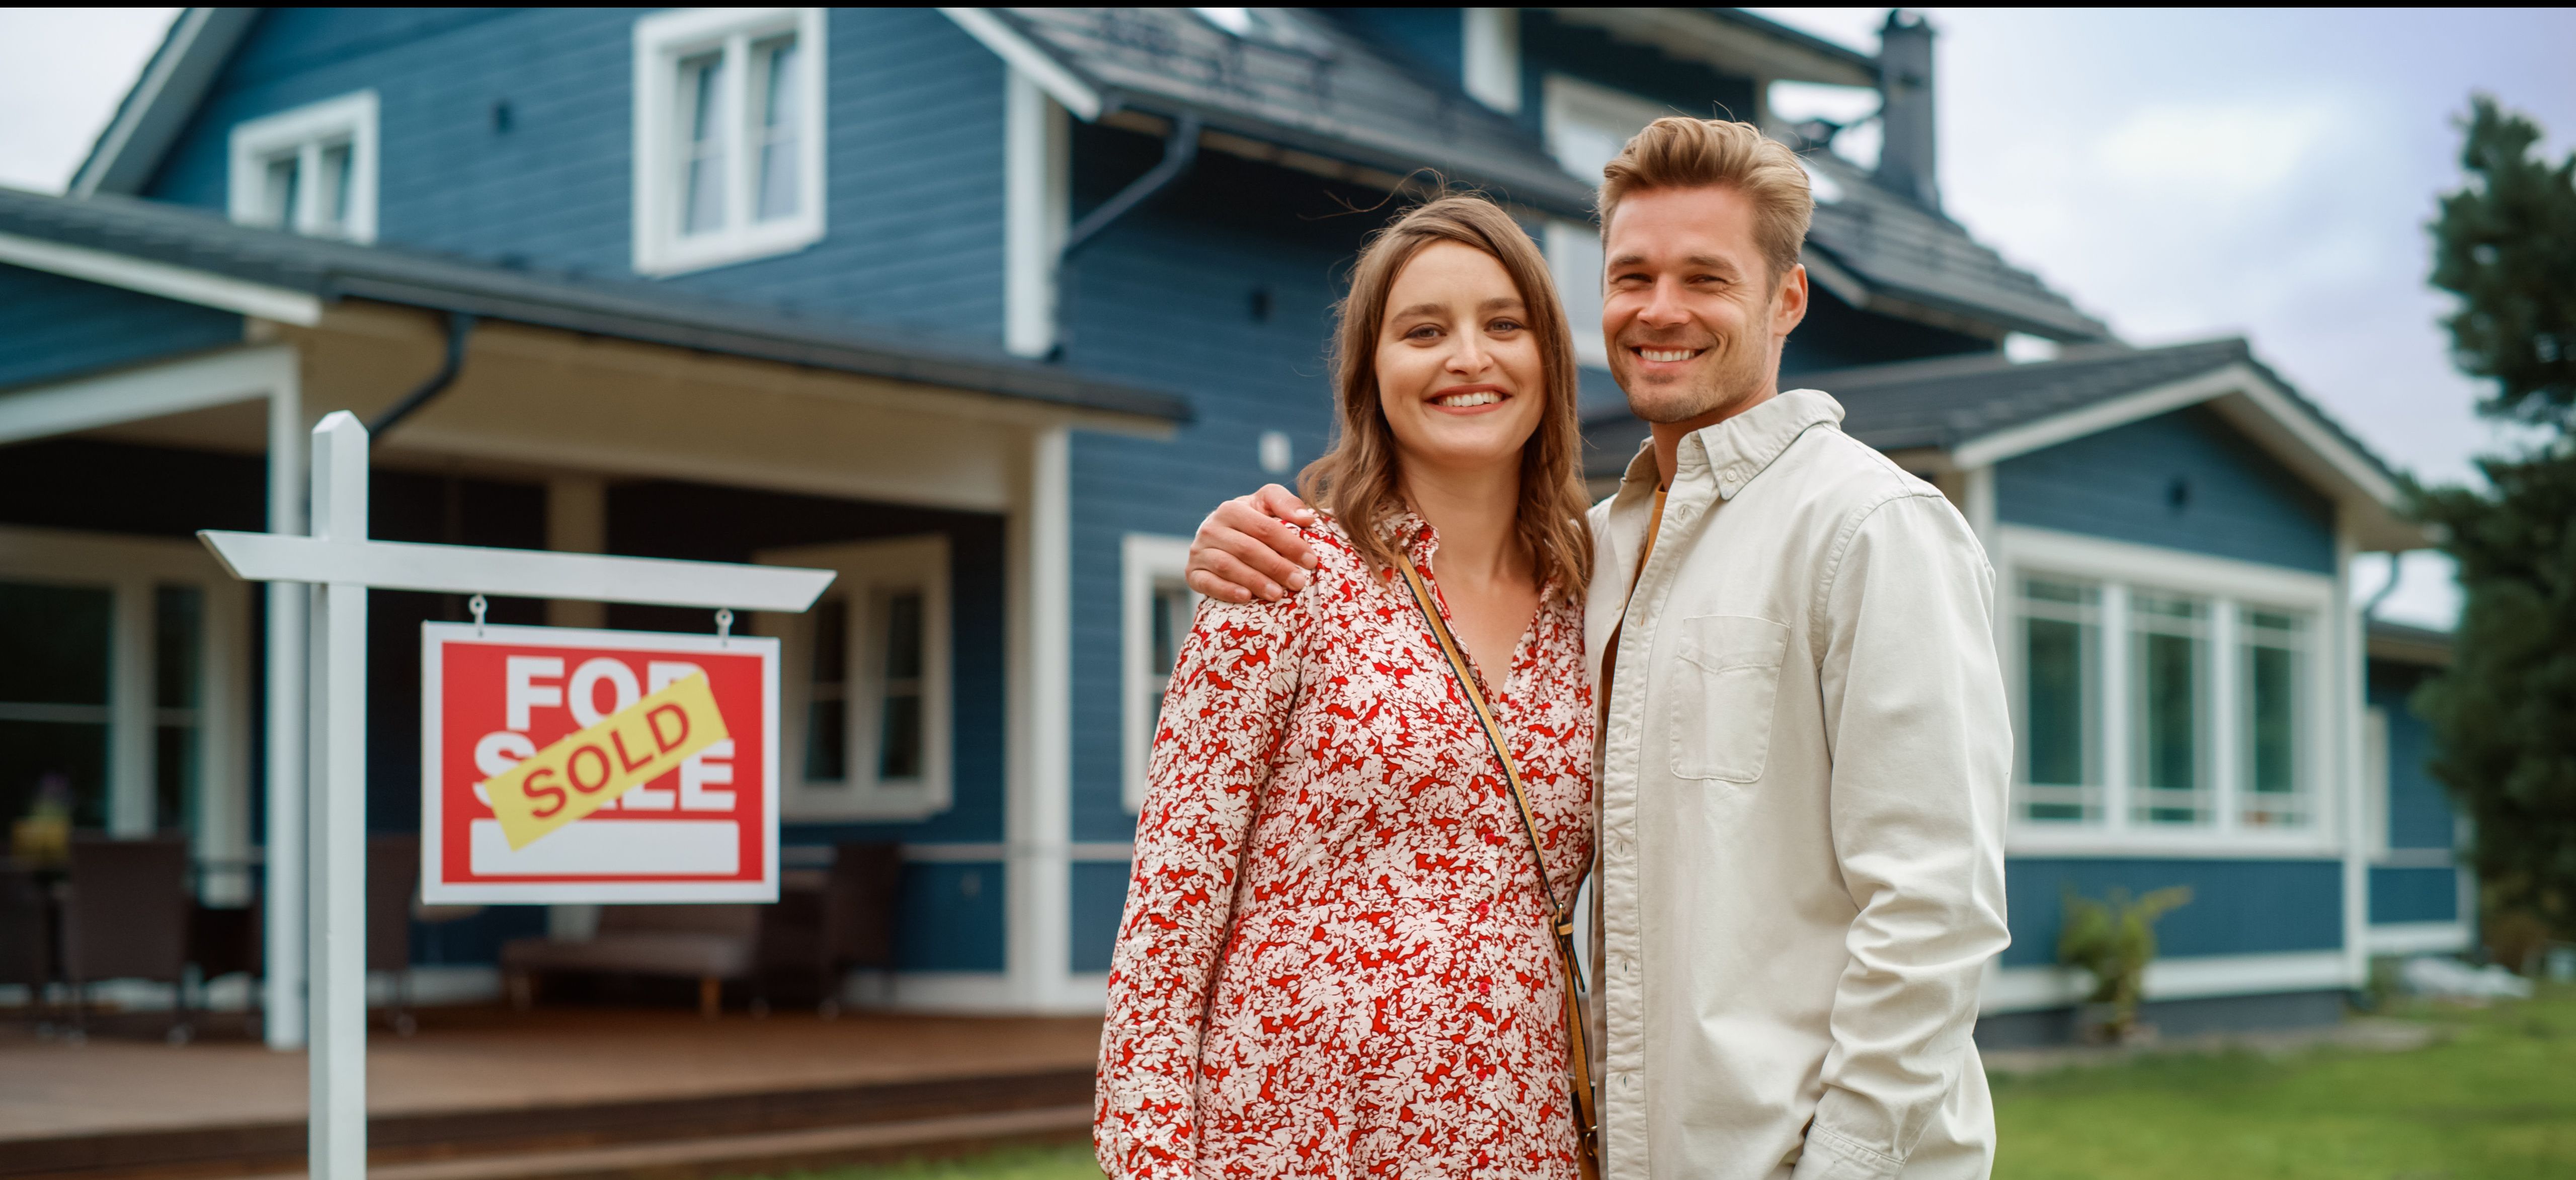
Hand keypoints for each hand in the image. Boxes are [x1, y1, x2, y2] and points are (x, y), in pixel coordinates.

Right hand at [1186, 484, 1319, 602]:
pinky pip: (1207, 583)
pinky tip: (1246, 597)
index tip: (1311, 561)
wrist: (1221, 539)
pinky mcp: (1192, 573)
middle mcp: (1210, 528)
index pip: (1263, 527)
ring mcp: (1199, 552)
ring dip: (1255, 581)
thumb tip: (1307, 519)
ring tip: (1278, 594)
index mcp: (1231, 509)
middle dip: (1276, 567)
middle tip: (1299, 582)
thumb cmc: (1252, 522)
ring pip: (1228, 566)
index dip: (1289, 544)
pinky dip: (1227, 591)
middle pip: (1247, 548)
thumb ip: (1286, 504)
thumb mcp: (1267, 505)